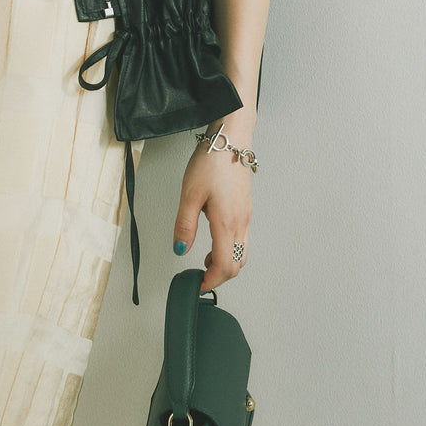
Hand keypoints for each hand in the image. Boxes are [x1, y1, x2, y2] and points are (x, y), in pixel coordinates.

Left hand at [172, 114, 254, 293]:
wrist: (231, 139)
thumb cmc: (211, 162)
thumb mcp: (189, 194)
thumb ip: (184, 225)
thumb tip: (179, 249)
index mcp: (227, 223)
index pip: (224, 266)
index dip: (210, 281)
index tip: (197, 286)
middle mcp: (241, 223)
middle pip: (237, 264)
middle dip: (220, 276)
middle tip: (200, 278)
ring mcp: (246, 216)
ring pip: (241, 253)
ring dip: (225, 263)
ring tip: (205, 262)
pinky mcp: (245, 208)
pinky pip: (242, 239)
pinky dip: (229, 249)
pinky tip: (214, 241)